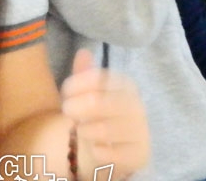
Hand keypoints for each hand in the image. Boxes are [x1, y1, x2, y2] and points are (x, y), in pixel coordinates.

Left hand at [61, 49, 149, 178]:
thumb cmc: (99, 117)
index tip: (65, 90)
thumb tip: (84, 52)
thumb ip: (86, 76)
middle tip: (67, 111)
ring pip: (106, 129)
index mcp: (127, 88)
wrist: (118, 149)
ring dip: (86, 130)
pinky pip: (113, 153)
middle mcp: (136, 106)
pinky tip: (96, 149)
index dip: (80, 82)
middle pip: (104, 102)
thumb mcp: (91, 95)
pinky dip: (99, 152)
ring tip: (82, 131)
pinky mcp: (139, 154)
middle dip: (80, 107)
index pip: (104, 78)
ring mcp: (140, 131)